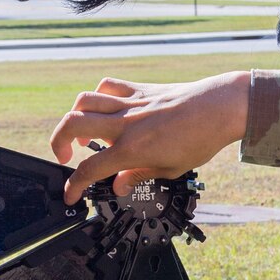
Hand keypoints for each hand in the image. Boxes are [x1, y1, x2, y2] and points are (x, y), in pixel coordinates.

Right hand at [49, 72, 250, 201]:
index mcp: (132, 149)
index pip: (90, 169)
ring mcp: (130, 103)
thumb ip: (138, 176)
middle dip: (58, 143)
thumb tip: (117, 186)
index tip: (70, 194)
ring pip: (84, 101)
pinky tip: (105, 108)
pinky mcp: (139, 89)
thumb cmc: (201, 140)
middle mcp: (125, 124)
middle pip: (72, 125)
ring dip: (74, 117)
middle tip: (65, 157)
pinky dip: (99, 95)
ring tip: (81, 132)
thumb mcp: (171, 169)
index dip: (74, 186)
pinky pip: (108, 85)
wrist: (220, 108)